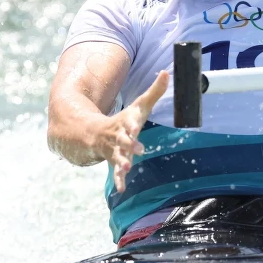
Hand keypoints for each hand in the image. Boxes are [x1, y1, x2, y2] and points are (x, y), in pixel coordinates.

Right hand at [100, 70, 169, 191]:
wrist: (96, 133)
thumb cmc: (124, 120)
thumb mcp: (139, 106)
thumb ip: (154, 91)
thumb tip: (167, 72)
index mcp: (125, 123)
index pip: (129, 124)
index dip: (131, 125)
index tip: (135, 128)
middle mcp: (119, 138)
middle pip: (124, 141)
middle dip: (130, 145)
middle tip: (139, 150)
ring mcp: (115, 151)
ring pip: (118, 158)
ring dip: (122, 164)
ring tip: (126, 169)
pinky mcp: (115, 162)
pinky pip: (116, 173)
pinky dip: (119, 180)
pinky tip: (121, 189)